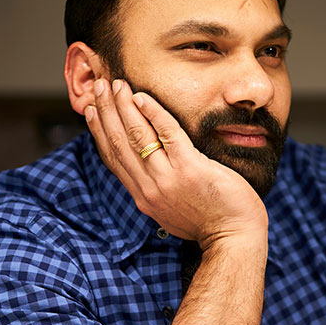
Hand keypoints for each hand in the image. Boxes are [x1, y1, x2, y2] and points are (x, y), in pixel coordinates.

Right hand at [85, 79, 267, 249]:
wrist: (233, 240)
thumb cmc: (210, 223)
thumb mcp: (172, 212)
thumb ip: (160, 191)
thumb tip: (151, 174)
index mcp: (144, 197)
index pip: (114, 159)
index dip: (100, 132)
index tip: (92, 110)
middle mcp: (150, 188)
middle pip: (119, 143)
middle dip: (106, 111)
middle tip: (99, 85)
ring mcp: (169, 179)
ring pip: (137, 135)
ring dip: (123, 106)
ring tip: (117, 84)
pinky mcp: (191, 169)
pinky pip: (168, 133)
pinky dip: (153, 113)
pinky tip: (143, 97)